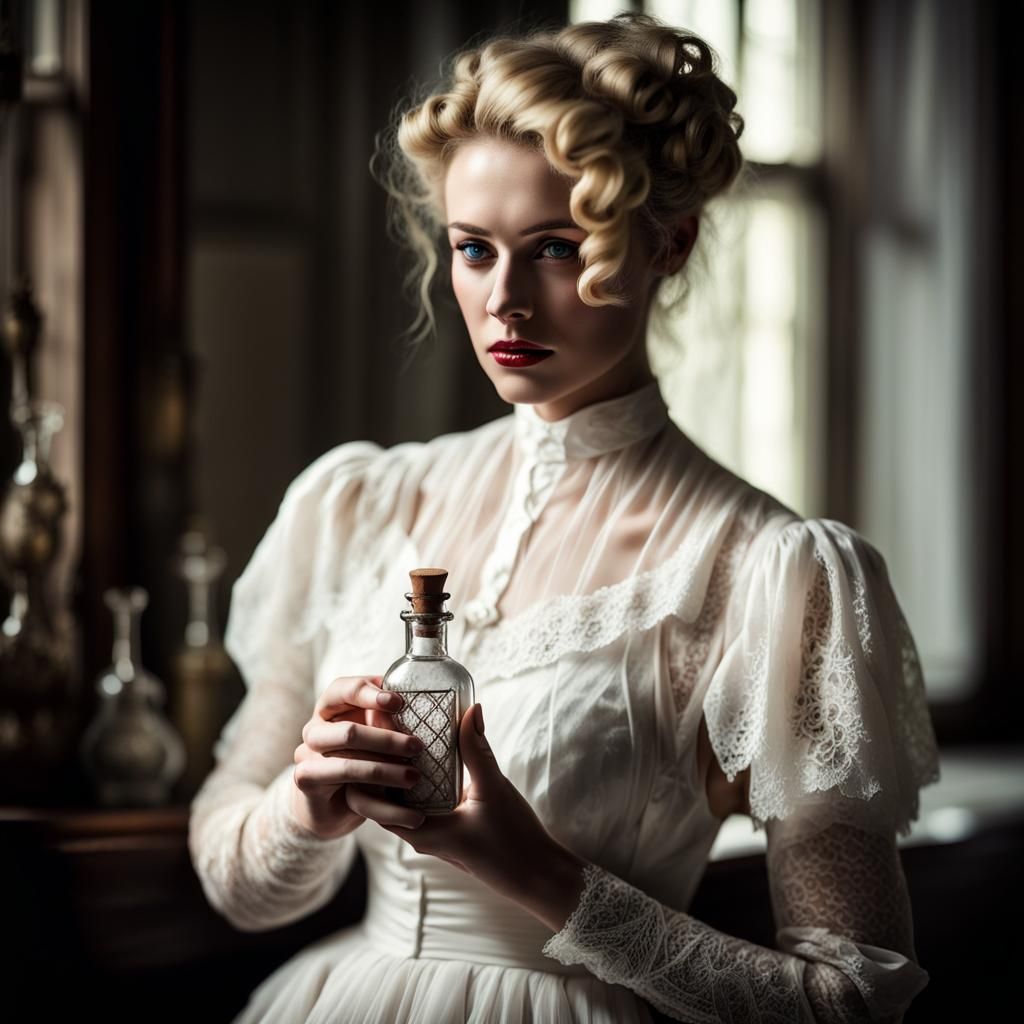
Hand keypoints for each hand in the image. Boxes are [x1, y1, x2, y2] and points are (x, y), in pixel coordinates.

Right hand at [290, 675, 424, 840]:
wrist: (330, 802)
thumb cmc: (361, 754)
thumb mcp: (375, 729)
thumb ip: (389, 713)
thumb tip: (423, 696)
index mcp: (332, 705)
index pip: (344, 689)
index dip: (370, 694)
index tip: (399, 703)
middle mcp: (315, 727)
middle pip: (348, 731)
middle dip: (386, 740)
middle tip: (417, 747)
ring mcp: (307, 755)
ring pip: (348, 765)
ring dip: (385, 772)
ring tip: (415, 778)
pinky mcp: (309, 783)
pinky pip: (349, 795)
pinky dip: (384, 804)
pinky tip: (408, 809)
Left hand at [349, 702, 566, 910]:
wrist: (536, 874)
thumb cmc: (514, 840)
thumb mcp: (493, 790)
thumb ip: (477, 751)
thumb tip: (470, 710)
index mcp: (419, 831)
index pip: (370, 798)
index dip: (366, 763)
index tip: (371, 729)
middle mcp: (418, 833)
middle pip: (381, 792)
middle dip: (379, 757)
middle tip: (383, 719)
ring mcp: (431, 829)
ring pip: (401, 794)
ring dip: (398, 764)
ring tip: (400, 727)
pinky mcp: (445, 824)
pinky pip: (421, 796)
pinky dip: (419, 772)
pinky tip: (428, 748)